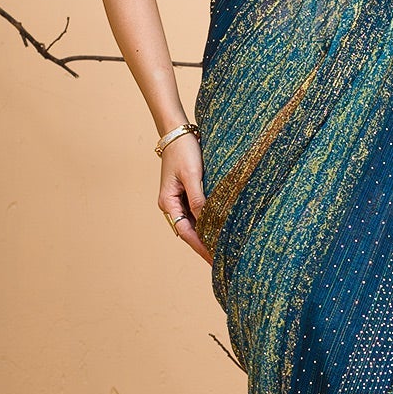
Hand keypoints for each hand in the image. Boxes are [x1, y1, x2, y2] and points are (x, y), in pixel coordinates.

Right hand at [158, 131, 212, 263]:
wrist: (178, 132)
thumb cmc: (184, 151)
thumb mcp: (192, 175)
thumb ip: (199, 198)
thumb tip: (206, 221)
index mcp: (169, 202)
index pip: (187, 233)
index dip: (201, 247)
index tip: (214, 260)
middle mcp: (172, 204)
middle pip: (190, 232)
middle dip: (205, 246)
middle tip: (223, 261)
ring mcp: (179, 199)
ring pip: (194, 223)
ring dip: (207, 235)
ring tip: (224, 249)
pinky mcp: (188, 192)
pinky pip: (198, 212)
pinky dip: (208, 221)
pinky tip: (220, 228)